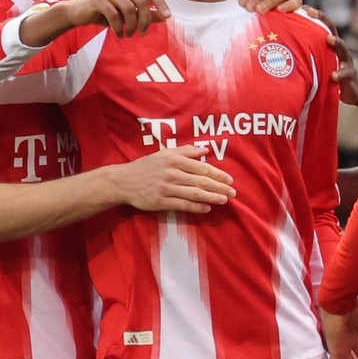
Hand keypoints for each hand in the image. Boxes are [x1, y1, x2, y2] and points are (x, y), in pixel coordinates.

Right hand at [60, 0, 170, 37]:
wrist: (79, 13)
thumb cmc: (105, 13)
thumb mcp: (127, 15)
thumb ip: (145, 14)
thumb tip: (164, 17)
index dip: (161, 3)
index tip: (167, 17)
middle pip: (142, 0)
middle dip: (145, 20)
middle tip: (142, 33)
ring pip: (129, 8)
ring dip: (131, 25)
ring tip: (128, 35)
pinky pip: (114, 14)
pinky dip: (119, 27)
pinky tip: (119, 35)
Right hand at [112, 145, 235, 213]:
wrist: (124, 181)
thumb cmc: (147, 166)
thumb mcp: (165, 153)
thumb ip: (186, 151)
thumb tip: (206, 150)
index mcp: (174, 160)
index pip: (201, 168)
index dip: (218, 174)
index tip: (230, 180)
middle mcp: (172, 174)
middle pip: (200, 182)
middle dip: (219, 187)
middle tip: (232, 193)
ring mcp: (166, 189)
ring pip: (194, 194)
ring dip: (211, 197)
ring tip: (224, 200)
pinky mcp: (160, 202)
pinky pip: (182, 205)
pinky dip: (196, 207)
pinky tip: (207, 208)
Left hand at [304, 6, 357, 109]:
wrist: (353, 90)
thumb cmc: (331, 72)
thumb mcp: (320, 60)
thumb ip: (309, 51)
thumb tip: (286, 44)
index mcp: (329, 44)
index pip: (322, 26)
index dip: (314, 15)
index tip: (302, 6)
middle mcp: (338, 49)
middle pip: (332, 30)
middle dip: (323, 20)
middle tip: (312, 12)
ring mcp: (345, 60)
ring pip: (342, 48)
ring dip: (336, 42)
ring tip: (329, 39)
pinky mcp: (349, 75)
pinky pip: (345, 73)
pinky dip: (339, 74)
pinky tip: (333, 76)